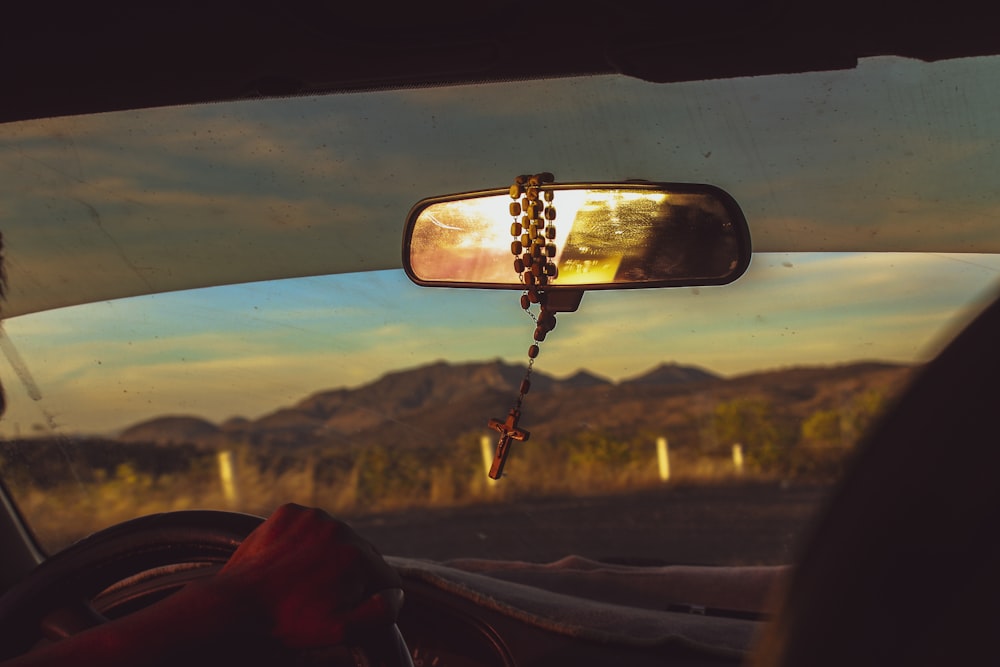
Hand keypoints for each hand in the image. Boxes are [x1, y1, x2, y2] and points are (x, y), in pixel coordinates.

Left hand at [212, 504, 402, 647]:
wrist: (235, 604)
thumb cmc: (287, 621)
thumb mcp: (340, 630)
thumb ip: (381, 613)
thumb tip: (398, 594)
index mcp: (358, 556)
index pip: (386, 576)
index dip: (373, 597)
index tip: (348, 608)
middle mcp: (340, 528)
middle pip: (362, 554)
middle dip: (351, 574)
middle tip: (323, 597)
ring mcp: (313, 516)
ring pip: (337, 537)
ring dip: (330, 554)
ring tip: (305, 580)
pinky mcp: (289, 511)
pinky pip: (310, 525)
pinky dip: (306, 540)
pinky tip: (291, 562)